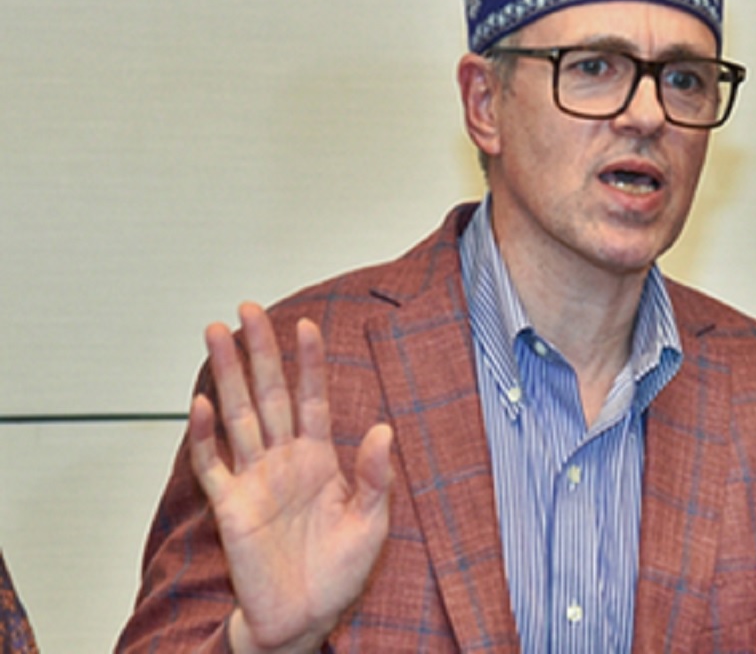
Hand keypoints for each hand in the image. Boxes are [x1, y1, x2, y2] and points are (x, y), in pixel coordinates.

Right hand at [189, 303, 393, 653]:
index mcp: (318, 458)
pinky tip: (202, 402)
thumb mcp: (371, 521)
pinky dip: (204, 435)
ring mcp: (254, 479)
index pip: (311, 398)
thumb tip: (382, 429)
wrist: (305, 617)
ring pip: (237, 415)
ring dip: (226, 374)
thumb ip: (374, 475)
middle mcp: (283, 460)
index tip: (304, 325)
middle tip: (247, 308)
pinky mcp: (230, 506)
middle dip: (259, 351)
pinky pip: (211, 464)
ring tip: (216, 333)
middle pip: (269, 393)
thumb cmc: (338, 572)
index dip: (308, 362)